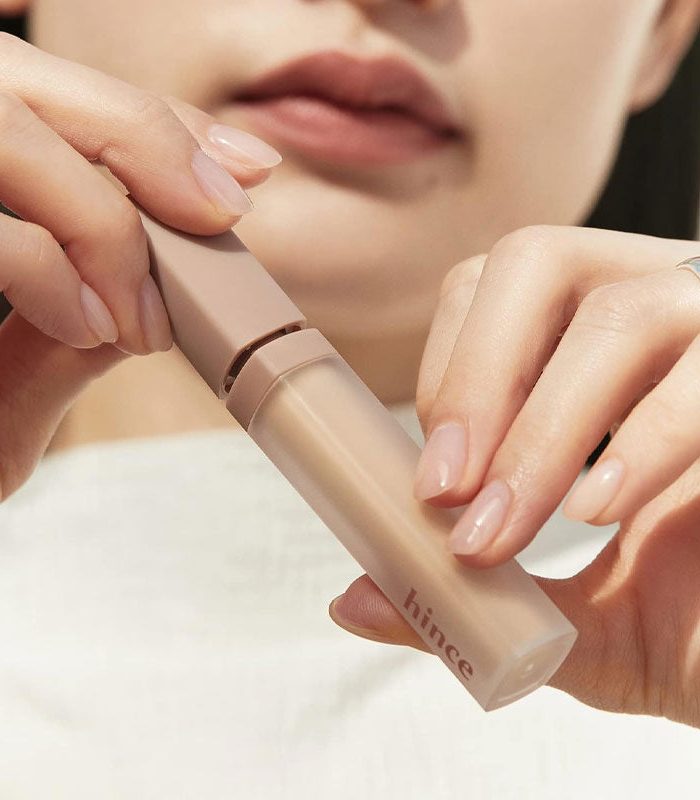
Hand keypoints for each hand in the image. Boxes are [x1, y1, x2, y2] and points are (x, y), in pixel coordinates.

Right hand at [0, 32, 280, 611]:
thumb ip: (60, 330)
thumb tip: (141, 283)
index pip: (16, 97)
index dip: (135, 120)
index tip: (233, 171)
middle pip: (1, 75)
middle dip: (139, 136)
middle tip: (220, 212)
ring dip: (105, 221)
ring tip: (135, 317)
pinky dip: (46, 269)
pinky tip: (85, 329)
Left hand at [328, 225, 699, 727]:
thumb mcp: (579, 623)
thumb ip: (471, 606)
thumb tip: (354, 601)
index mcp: (599, 351)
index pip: (491, 291)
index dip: (448, 372)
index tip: (431, 484)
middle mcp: (661, 315)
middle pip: (536, 261)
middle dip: (474, 382)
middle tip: (447, 496)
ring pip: (620, 314)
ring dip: (542, 430)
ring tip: (507, 526)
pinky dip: (641, 441)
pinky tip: (599, 509)